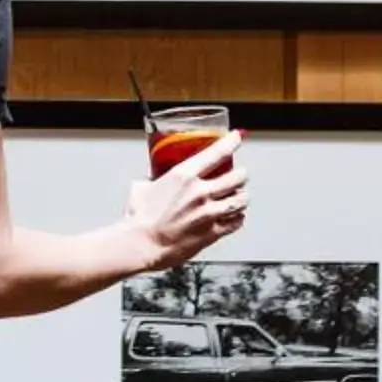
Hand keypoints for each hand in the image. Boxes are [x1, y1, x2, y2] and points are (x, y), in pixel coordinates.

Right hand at [122, 131, 246, 269]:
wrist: (142, 244)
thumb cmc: (140, 219)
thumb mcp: (143, 187)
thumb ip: (153, 180)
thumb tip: (152, 179)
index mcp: (183, 175)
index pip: (216, 152)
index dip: (231, 142)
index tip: (236, 137)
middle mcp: (199, 192)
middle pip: (236, 177)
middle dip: (241, 174)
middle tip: (240, 174)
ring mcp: (208, 213)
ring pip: (240, 200)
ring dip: (242, 196)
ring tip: (240, 195)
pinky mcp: (212, 232)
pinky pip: (236, 222)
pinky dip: (238, 217)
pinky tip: (236, 216)